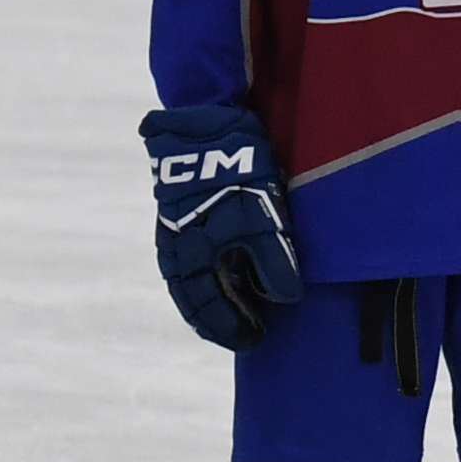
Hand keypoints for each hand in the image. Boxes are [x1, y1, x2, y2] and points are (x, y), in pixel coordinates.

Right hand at [140, 103, 302, 349]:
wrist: (206, 121)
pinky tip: (224, 269)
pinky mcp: (180, 207)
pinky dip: (207, 272)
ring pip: (189, 277)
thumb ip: (274, 262)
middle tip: (245, 333)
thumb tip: (286, 299)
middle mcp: (176, 247)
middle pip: (193, 297)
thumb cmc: (237, 172)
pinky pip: (190, 254)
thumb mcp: (262, 218)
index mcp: (191, 257)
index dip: (229, 328)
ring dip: (212, 297)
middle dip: (218, 318)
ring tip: (235, 308)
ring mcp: (174, 226)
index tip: (253, 340)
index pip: (205, 308)